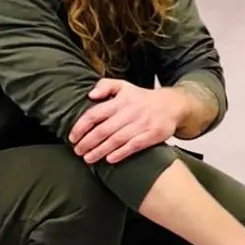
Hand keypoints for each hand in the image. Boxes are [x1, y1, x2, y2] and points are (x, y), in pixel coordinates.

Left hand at [69, 78, 184, 164]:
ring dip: (100, 151)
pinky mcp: (152, 135)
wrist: (172, 105)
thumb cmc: (143, 99)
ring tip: (88, 158)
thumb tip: (90, 95)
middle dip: (88, 142)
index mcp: (120, 100)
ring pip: (116, 140)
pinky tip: (110, 159)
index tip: (72, 138)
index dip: (81, 127)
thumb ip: (105, 85)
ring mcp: (142, 124)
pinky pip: (133, 146)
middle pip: (103, 130)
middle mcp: (130, 112)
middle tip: (78, 151)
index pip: (95, 114)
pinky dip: (120, 153)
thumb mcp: (124, 86)